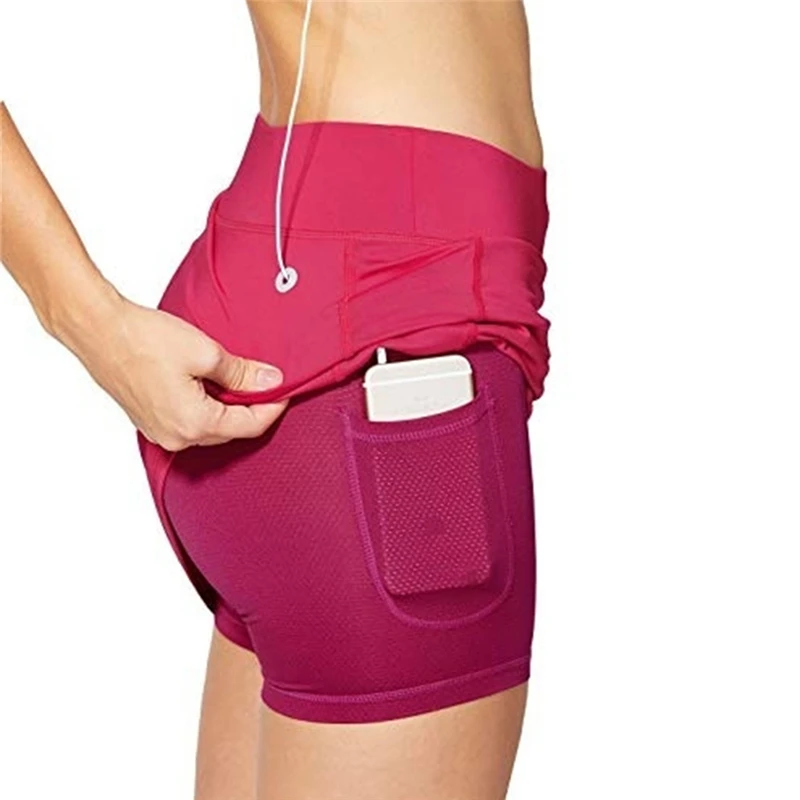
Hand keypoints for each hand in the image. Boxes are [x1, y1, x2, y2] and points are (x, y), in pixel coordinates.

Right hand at [64, 291, 288, 451]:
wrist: (98, 330)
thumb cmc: (143, 339)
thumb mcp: (206, 353)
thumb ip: (242, 372)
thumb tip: (271, 381)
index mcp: (195, 424)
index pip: (251, 425)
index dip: (274, 406)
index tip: (286, 389)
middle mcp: (177, 438)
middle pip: (232, 429)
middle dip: (253, 407)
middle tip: (268, 382)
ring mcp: (161, 433)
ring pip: (211, 427)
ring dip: (230, 407)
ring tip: (241, 380)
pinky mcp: (151, 422)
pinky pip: (190, 422)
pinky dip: (208, 407)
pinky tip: (212, 385)